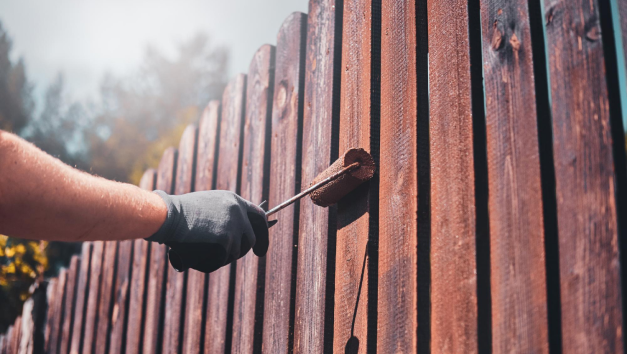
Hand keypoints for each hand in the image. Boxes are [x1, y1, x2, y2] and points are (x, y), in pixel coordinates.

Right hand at [146, 190, 268, 272]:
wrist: (168, 215)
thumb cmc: (180, 212)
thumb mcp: (208, 205)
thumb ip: (224, 213)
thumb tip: (235, 232)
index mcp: (234, 200)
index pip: (258, 216)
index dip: (262, 232)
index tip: (260, 246)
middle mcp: (238, 211)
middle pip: (251, 238)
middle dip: (246, 250)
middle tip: (236, 257)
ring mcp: (234, 226)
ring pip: (237, 251)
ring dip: (225, 256)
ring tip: (207, 252)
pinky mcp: (226, 239)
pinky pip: (225, 258)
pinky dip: (215, 261)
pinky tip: (202, 256)